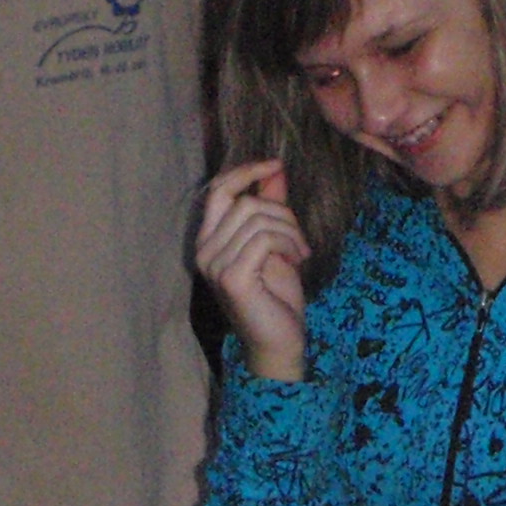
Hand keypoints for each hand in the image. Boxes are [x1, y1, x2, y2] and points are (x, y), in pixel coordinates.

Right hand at [196, 161, 310, 381]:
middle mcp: (204, 251)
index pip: (219, 191)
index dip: (245, 172)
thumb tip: (275, 170)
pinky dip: (288, 244)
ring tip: (301, 253)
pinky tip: (297, 260)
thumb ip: (271, 207)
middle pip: (244, 203)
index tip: (275, 165)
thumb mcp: (276, 243)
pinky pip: (264, 239)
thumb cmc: (276, 295)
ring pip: (258, 219)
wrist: (280, 341)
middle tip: (300, 239)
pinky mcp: (232, 278)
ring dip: (290, 232)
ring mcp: (214, 265)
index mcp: (209, 240)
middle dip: (282, 213)